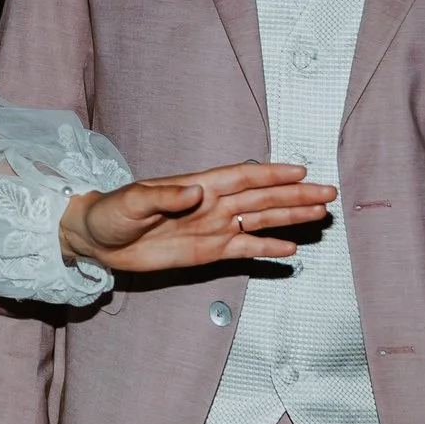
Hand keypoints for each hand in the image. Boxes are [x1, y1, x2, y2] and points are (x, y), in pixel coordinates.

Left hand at [59, 162, 334, 272]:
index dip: (272, 175)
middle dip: (294, 196)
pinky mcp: (208, 251)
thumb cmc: (112, 213)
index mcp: (198, 186)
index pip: (243, 177)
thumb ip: (163, 197)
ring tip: (319, 214)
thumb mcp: (133, 202)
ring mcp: (213, 227)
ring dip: (289, 218)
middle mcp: (212, 204)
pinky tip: (290, 250)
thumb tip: (196, 193)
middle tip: (327, 193)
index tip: (301, 172)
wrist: (98, 240)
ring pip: (260, 220)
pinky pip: (244, 248)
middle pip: (262, 198)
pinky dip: (267, 248)